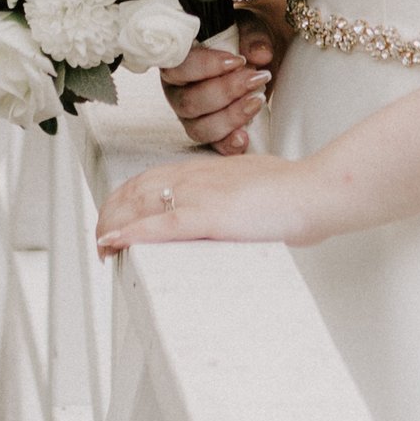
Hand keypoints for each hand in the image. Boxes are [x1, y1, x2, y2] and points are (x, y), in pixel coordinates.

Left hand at [96, 151, 333, 252]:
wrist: (316, 191)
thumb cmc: (293, 191)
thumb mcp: (250, 185)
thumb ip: (230, 196)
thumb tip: (227, 213)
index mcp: (204, 171)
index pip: (149, 180)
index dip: (126, 200)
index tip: (116, 219)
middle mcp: (195, 177)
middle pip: (135, 191)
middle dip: (111, 215)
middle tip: (104, 242)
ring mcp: (200, 195)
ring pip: (139, 205)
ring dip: (113, 227)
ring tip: (104, 249)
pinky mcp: (209, 216)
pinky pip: (160, 224)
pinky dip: (131, 233)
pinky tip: (113, 242)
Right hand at [160, 30, 273, 155]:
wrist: (259, 58)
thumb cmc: (244, 40)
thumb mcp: (250, 29)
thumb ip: (253, 37)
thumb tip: (261, 54)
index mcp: (179, 63)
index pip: (177, 67)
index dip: (204, 67)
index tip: (237, 61)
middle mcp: (179, 92)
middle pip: (189, 102)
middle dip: (225, 92)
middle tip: (255, 79)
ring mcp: (192, 118)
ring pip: (199, 128)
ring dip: (231, 116)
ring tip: (257, 101)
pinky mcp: (211, 135)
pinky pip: (214, 146)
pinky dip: (229, 144)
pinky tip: (244, 137)